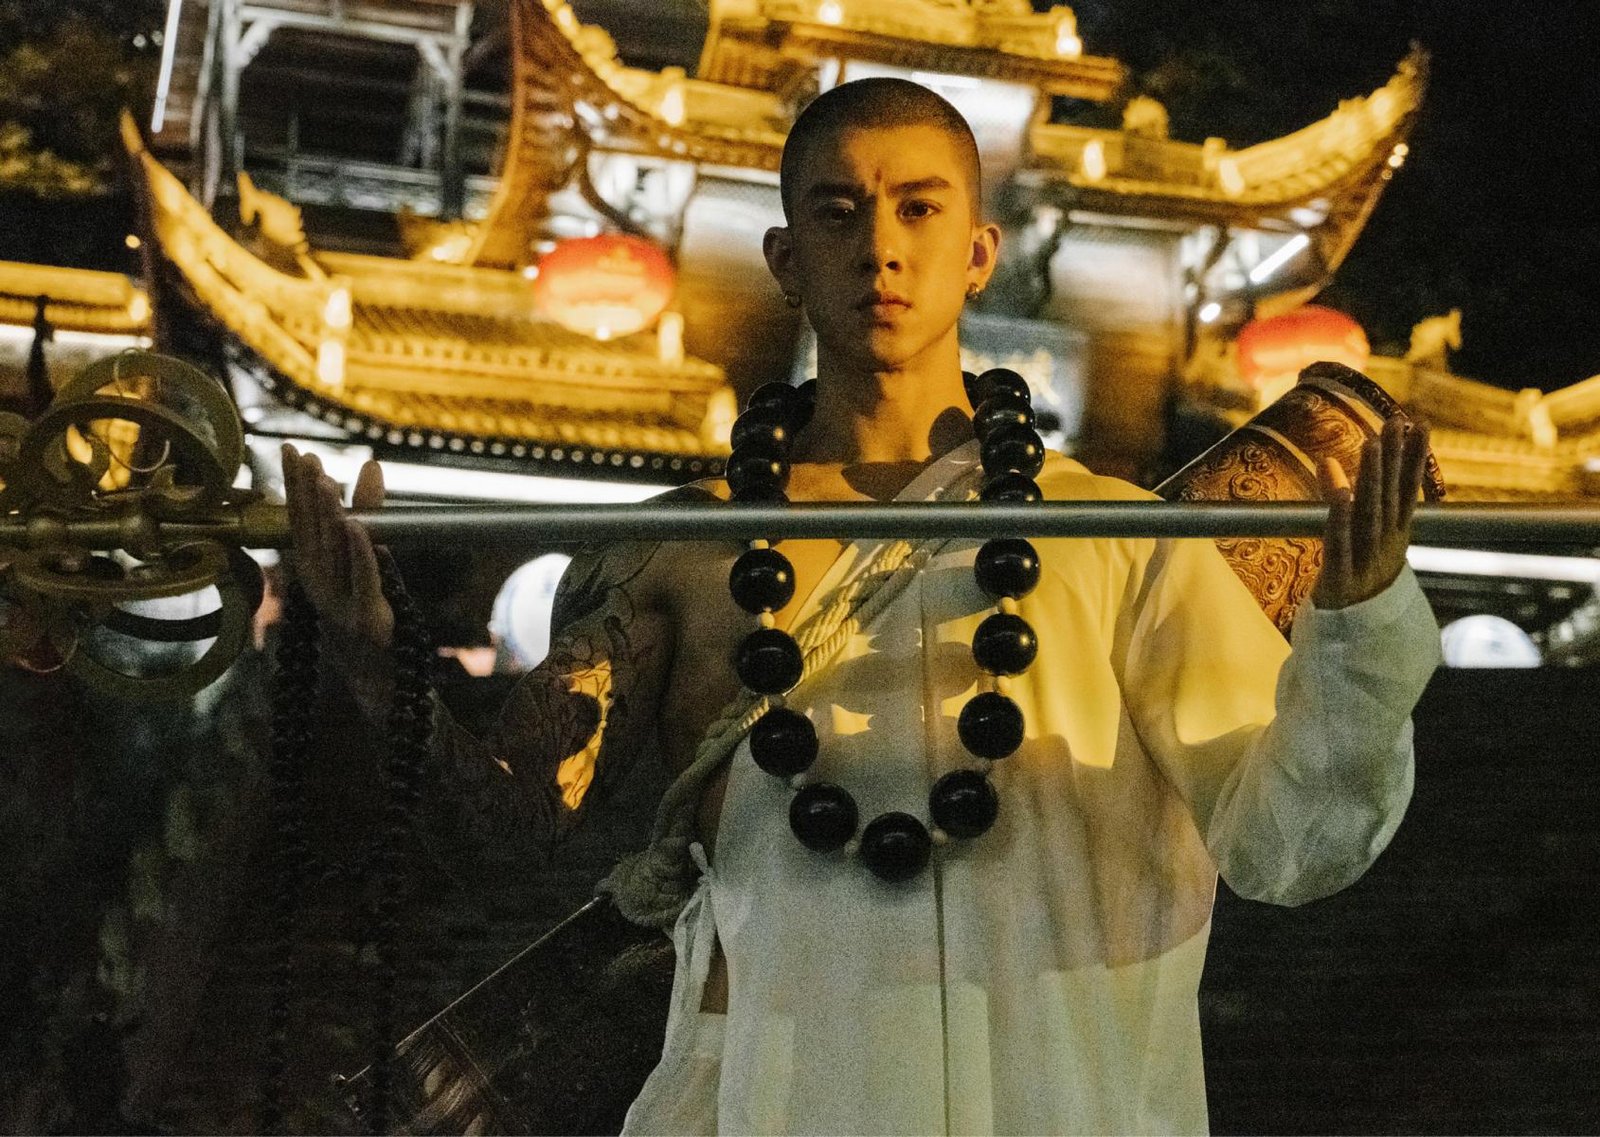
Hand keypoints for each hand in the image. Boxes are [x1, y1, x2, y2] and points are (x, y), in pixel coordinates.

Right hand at [281, 443, 393, 648]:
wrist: (372, 666)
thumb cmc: (362, 602)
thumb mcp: (361, 553)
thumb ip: (366, 510)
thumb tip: (370, 464)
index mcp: (310, 564)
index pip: (299, 518)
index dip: (295, 485)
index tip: (292, 449)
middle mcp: (317, 580)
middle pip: (311, 530)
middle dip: (306, 492)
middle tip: (304, 456)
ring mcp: (338, 599)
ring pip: (333, 551)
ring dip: (328, 515)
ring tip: (325, 481)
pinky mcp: (366, 614)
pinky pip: (363, 578)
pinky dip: (360, 551)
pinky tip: (356, 526)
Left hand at [1311, 417, 1429, 609]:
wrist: (1354, 636)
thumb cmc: (1356, 578)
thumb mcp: (1357, 537)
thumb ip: (1343, 497)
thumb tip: (1326, 460)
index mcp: (1393, 534)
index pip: (1405, 489)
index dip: (1412, 457)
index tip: (1418, 423)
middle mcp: (1383, 544)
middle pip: (1389, 496)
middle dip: (1394, 458)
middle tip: (1397, 421)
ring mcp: (1364, 560)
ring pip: (1369, 514)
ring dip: (1372, 479)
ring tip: (1372, 444)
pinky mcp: (1340, 578)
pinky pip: (1340, 546)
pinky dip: (1341, 520)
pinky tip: (1342, 495)